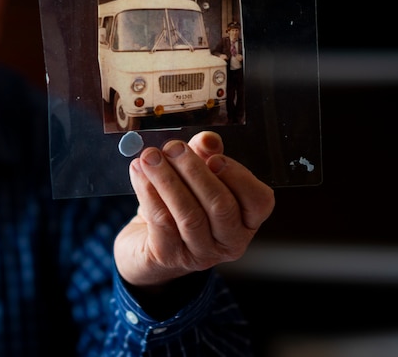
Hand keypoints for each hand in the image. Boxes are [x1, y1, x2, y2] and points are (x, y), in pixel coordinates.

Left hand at [114, 131, 273, 290]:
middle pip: (220, 205)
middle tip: (172, 147)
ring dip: (167, 180)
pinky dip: (149, 192)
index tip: (213, 157)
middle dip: (194, 171)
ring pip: (189, 215)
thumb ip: (205, 154)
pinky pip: (162, 222)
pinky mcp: (168, 257)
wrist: (144, 243)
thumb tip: (208, 140)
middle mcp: (229, 242)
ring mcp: (200, 254)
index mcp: (246, 220)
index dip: (238, 176)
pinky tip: (138, 173)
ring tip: (150, 157)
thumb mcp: (194, 176)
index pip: (258, 200)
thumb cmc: (179, 203)